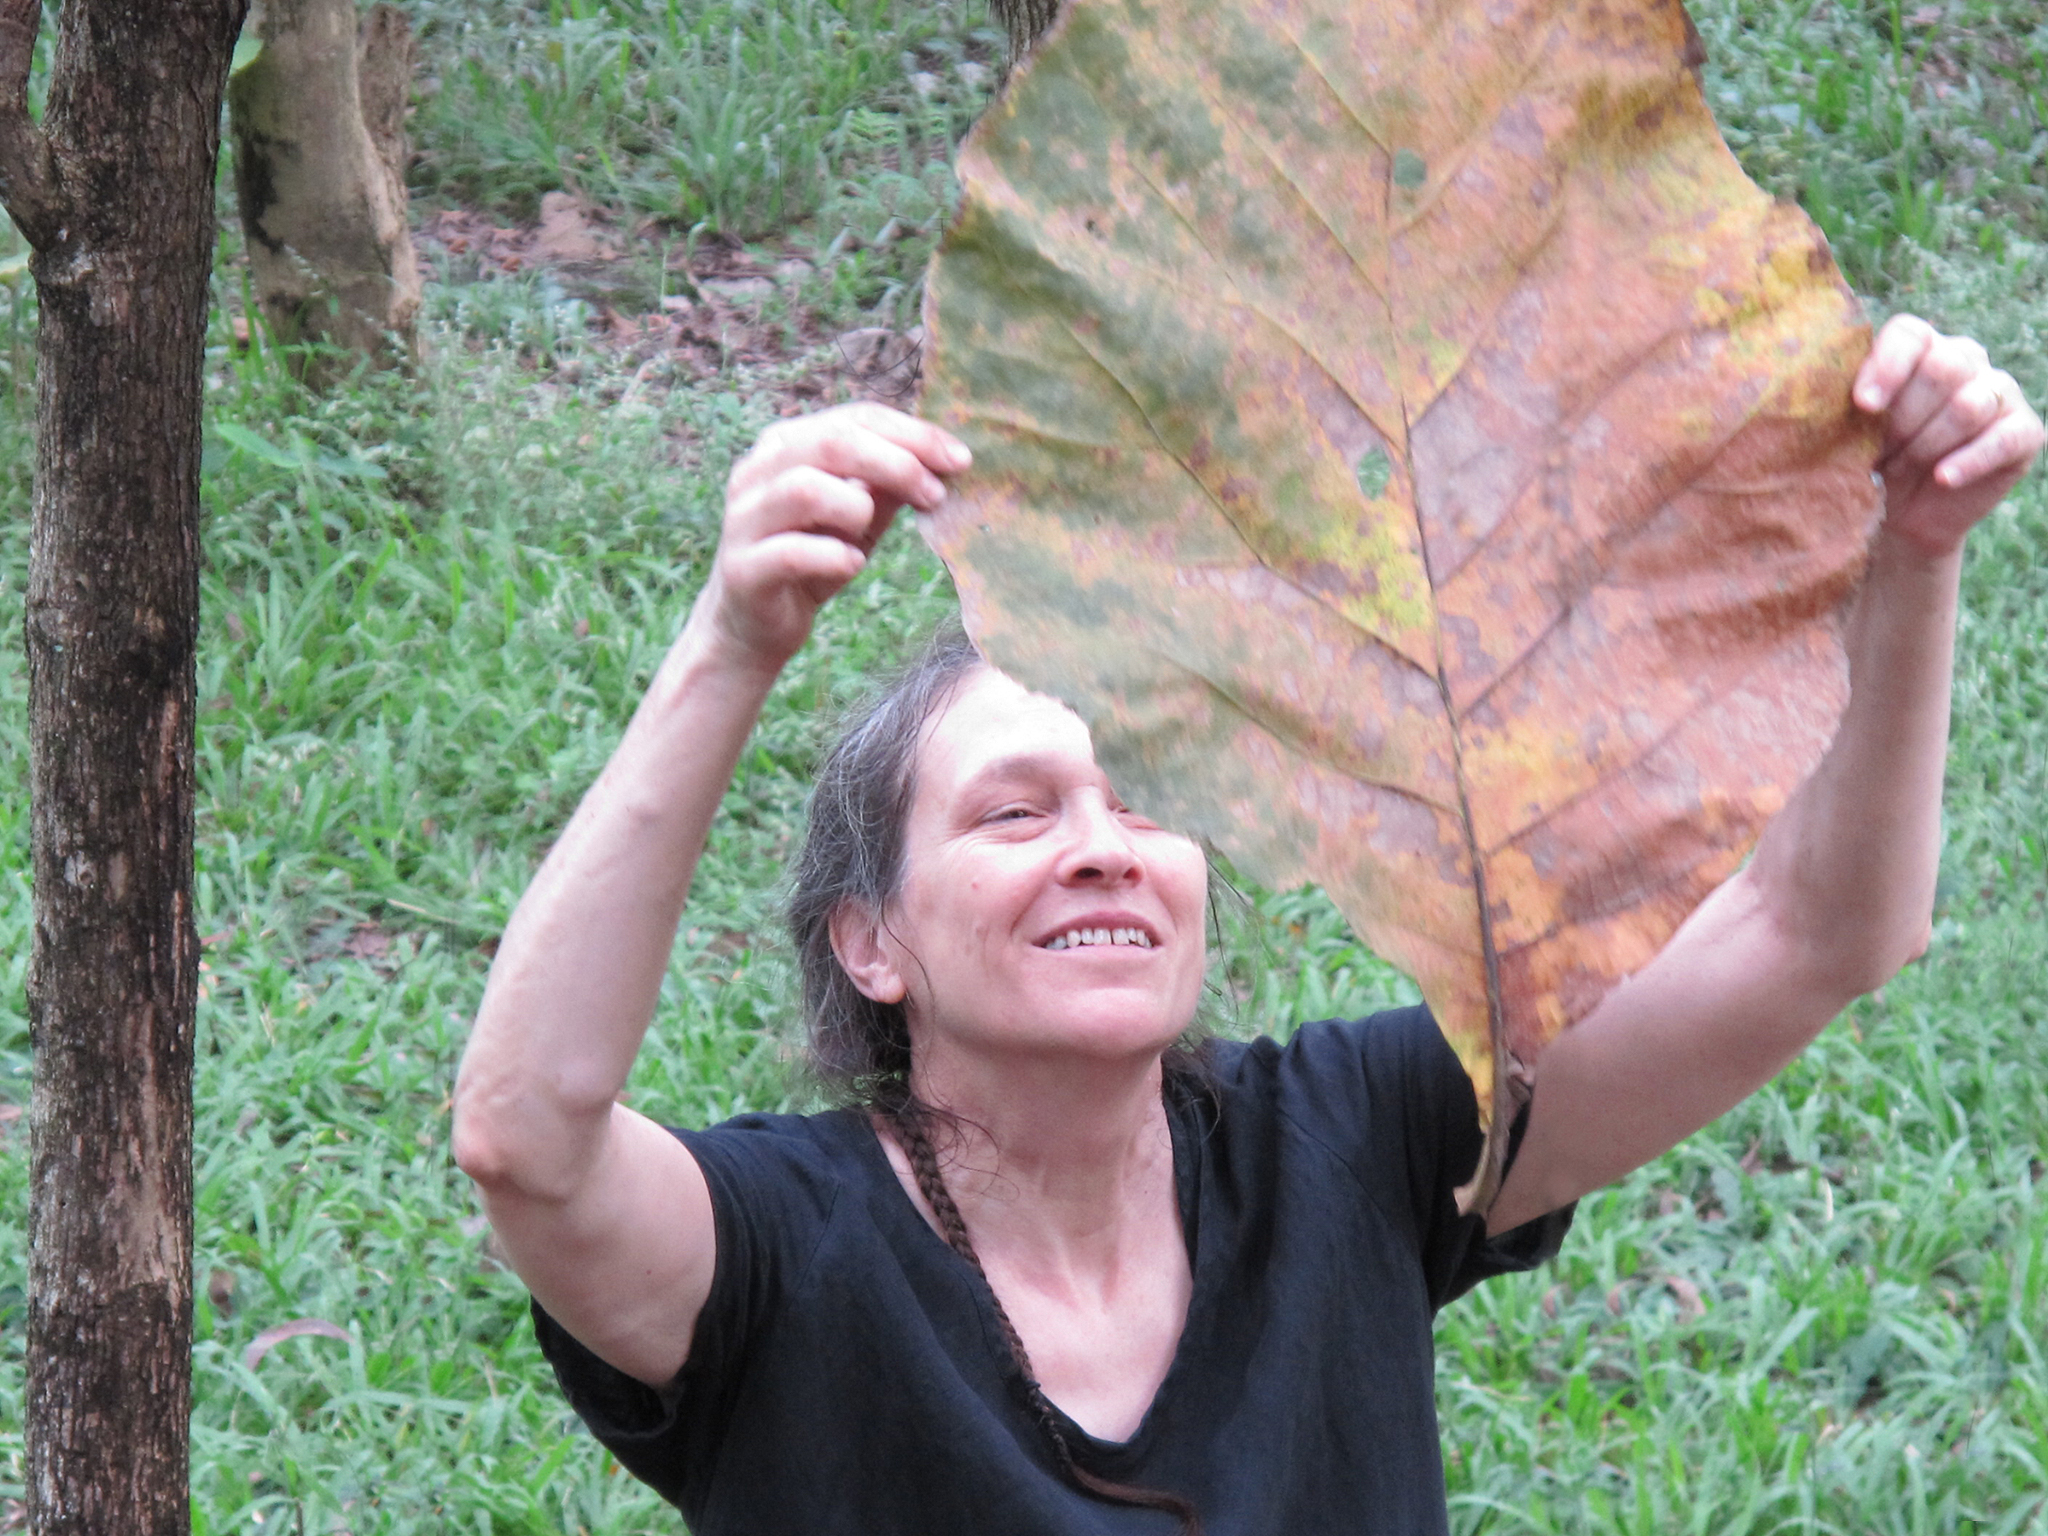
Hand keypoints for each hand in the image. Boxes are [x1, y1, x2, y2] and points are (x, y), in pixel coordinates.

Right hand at [703, 403, 971, 667]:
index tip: (960, 460)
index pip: (855, 418)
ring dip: (856, 507)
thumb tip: (944, 461)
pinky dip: (832, 556)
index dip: (913, 434)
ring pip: (804, 488)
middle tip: (935, 494)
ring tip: (871, 531)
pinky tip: (853, 564)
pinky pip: (790, 552)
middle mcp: (758, 471)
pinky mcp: (742, 568)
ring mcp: (745, 519)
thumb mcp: (860, 517)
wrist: (755, 624)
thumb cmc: (813, 559)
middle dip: (895, 463)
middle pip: (831, 441)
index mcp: (787, 445)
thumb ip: (889, 485)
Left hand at [1855, 315, 2043, 560]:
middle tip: (1880, 452)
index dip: (1888, 366)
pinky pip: (2004, 439)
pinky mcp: (2024, 431)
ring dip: (1928, 444)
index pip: (1910, 334)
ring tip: (1902, 468)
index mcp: (1920, 349)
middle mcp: (1965, 360)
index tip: (1864, 406)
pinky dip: (1968, 461)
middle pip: (1943, 368)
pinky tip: (1942, 478)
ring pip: (1971, 405)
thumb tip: (1831, 396)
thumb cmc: (1871, 461)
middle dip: (1904, 418)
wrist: (1900, 514)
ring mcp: (2000, 393)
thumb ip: (1848, 405)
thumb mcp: (1851, 432)